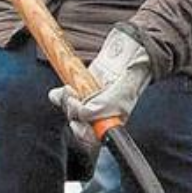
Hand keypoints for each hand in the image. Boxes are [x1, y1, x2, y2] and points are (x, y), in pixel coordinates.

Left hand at [48, 25, 151, 154]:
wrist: (131, 52)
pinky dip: (58, 95)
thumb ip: (107, 105)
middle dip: (73, 113)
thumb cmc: (134, 74)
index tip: (79, 121)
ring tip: (71, 89)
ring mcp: (89, 104)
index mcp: (114, 121)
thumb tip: (84, 114)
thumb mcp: (124, 91)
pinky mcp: (79, 92)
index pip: (94, 140)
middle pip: (79, 126)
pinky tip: (63, 90)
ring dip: (66, 101)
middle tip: (74, 98)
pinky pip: (61, 99)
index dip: (83, 133)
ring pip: (70, 112)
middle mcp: (101, 116)